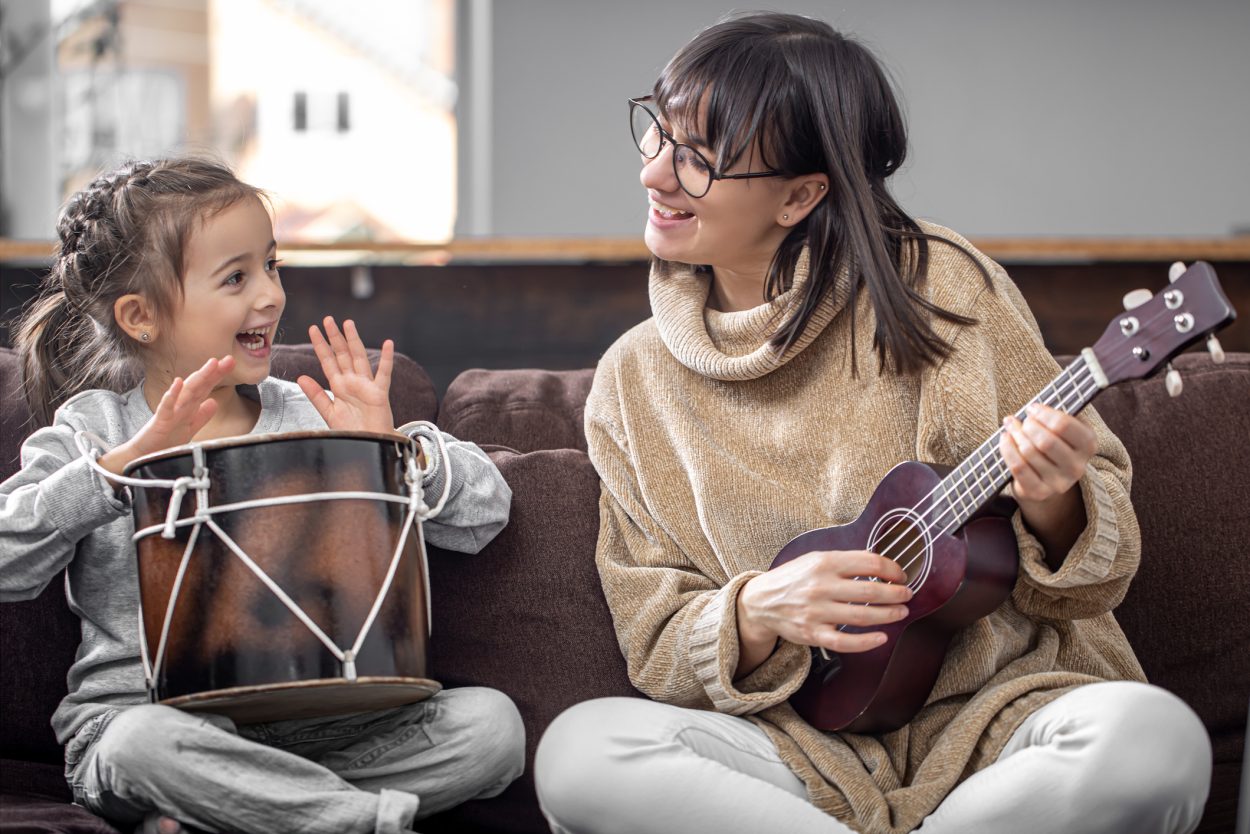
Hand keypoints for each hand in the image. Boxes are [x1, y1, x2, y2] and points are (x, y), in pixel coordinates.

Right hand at [100, 356, 234, 475]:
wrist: (143, 455)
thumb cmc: (164, 441)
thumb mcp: (189, 428)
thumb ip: (202, 416)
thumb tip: (214, 402)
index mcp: (189, 407)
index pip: (205, 388)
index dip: (218, 375)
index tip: (231, 362)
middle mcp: (180, 406)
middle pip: (198, 386)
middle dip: (213, 372)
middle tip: (228, 359)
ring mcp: (170, 412)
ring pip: (186, 393)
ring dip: (199, 378)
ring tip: (211, 364)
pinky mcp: (160, 422)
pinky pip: (166, 407)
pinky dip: (172, 395)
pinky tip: (178, 383)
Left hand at [297, 317, 395, 433]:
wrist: (367, 445)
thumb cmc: (352, 430)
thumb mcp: (329, 412)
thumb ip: (316, 394)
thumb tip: (301, 377)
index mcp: (339, 386)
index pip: (328, 361)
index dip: (320, 345)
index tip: (313, 329)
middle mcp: (352, 382)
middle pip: (342, 355)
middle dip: (335, 337)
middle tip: (328, 320)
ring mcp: (366, 385)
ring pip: (359, 358)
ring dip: (354, 341)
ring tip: (348, 324)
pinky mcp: (379, 393)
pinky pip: (383, 374)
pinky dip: (386, 359)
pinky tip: (387, 345)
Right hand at [738, 550, 911, 663]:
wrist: (760, 601)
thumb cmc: (793, 578)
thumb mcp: (815, 559)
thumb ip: (844, 561)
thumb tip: (881, 566)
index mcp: (824, 562)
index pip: (870, 563)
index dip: (893, 570)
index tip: (901, 575)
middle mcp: (821, 586)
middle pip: (871, 592)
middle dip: (896, 594)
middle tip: (907, 595)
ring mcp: (817, 612)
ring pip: (863, 617)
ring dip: (889, 615)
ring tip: (901, 612)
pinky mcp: (813, 633)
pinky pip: (846, 642)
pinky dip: (867, 642)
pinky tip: (882, 638)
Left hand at [1000, 403, 1095, 560]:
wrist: (1046, 479)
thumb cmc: (1053, 443)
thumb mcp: (1062, 427)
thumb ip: (1055, 413)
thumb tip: (1034, 406)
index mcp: (1088, 445)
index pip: (1064, 425)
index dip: (1043, 413)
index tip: (1033, 408)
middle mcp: (1078, 467)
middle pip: (1045, 440)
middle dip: (1028, 425)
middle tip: (1021, 420)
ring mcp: (1059, 483)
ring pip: (1029, 451)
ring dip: (1015, 434)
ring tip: (1011, 427)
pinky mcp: (1039, 492)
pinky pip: (1018, 467)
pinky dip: (1007, 449)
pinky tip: (1004, 439)